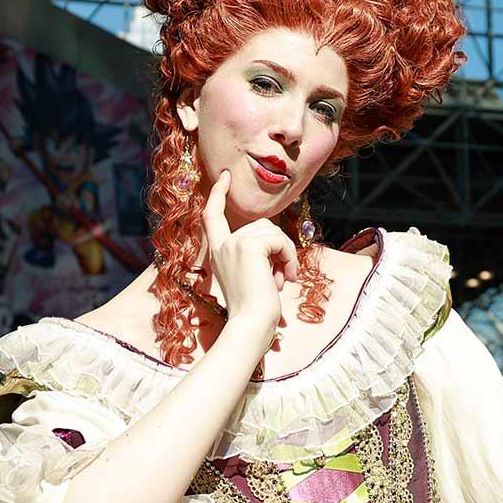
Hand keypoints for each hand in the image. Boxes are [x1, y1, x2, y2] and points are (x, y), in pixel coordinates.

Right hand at [200, 172, 297, 343]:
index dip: (218, 194)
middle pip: (261, 225)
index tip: (224, 176)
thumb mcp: (252, 276)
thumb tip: (275, 242)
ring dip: (285, 255)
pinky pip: (280, 240)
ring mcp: (234, 244)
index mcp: (218, 252)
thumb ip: (256, 255)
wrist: (250, 325)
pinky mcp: (248, 246)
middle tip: (281, 277)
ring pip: (273, 231)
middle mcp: (222, 245)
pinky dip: (289, 258)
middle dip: (279, 247)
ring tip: (283, 280)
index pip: (213, 215)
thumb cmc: (255, 310)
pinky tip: (285, 279)